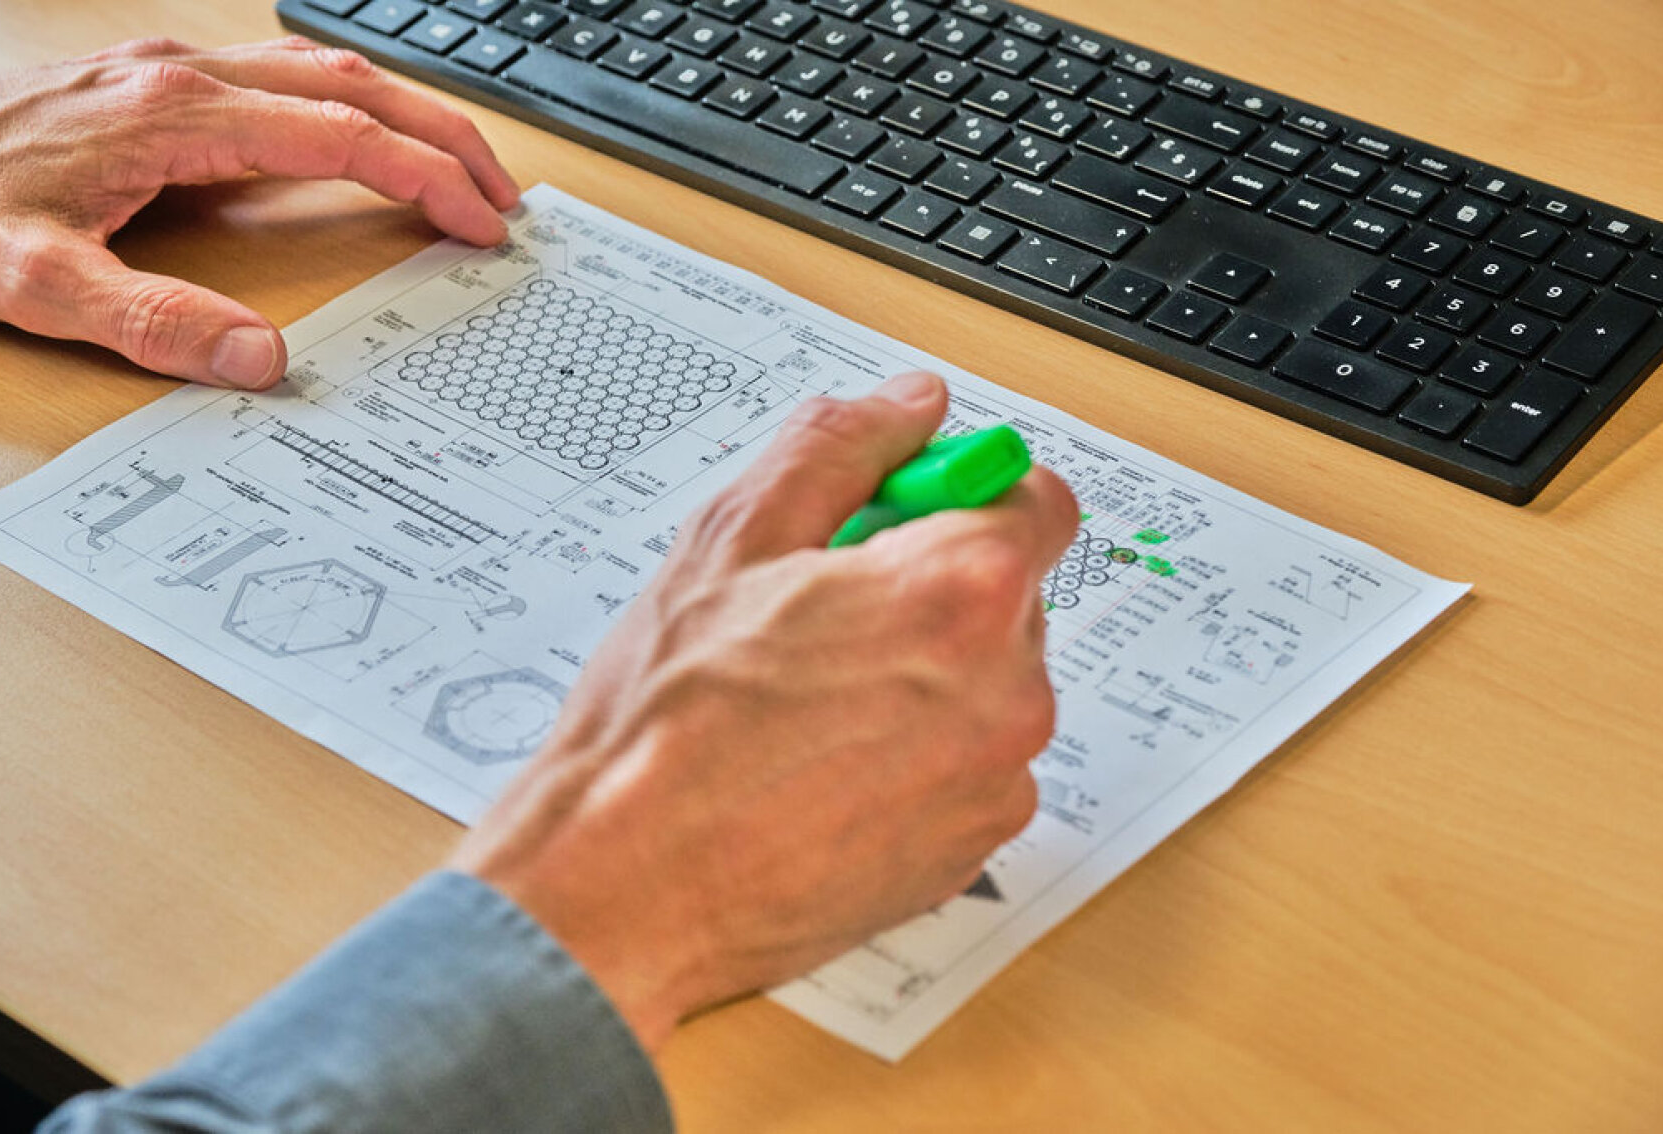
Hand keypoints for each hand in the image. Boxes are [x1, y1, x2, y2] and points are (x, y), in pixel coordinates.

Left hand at [0, 37, 519, 388]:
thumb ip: (148, 322)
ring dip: (405, 114)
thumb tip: (263, 358)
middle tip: (506, 196)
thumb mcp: (32, 283)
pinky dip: (352, 109)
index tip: (481, 225)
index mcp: (176, 113)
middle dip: (446, 135)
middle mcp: (184, 74)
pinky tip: (360, 142)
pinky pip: (286, 80)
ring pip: (324, 71)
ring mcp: (172, 70)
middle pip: (355, 82)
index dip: (426, 178)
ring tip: (458, 170)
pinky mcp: (159, 83)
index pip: (343, 134)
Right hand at [450, 371, 1079, 1050]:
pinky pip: (973, 764)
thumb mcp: (732, 540)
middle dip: (930, 584)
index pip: (1036, 498)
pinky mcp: (976, 847)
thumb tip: (909, 406)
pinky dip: (921, 751)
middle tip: (820, 612)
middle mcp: (1008, 686)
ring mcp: (997, 778)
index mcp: (960, 589)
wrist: (626, 888)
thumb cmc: (666, 722)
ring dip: (925, 671)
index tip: (905, 512)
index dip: (964, 493)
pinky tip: (825, 764)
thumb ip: (841, 449)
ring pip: (987, 680)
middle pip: (1007, 592)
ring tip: (809, 700)